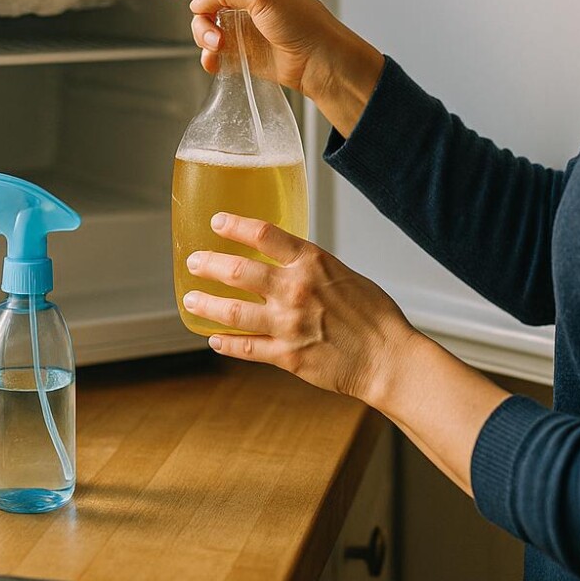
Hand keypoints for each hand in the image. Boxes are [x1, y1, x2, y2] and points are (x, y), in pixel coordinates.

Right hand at [158, 0, 384, 136]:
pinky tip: (216, 60)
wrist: (318, 62)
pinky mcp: (239, 46)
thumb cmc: (303, 21)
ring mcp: (240, 19)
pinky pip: (210, 48)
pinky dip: (208, 54)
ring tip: (219, 43)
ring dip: (203, 31)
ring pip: (202, 21)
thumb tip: (200, 2)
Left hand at [181, 212, 420, 405]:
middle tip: (194, 262)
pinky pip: (245, 348)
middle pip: (237, 271)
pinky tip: (214, 338)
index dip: (235, 226)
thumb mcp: (345, 274)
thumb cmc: (375, 316)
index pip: (263, 235)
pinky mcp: (286, 356)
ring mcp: (287, 324)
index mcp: (312, 263)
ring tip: (192, 299)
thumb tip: (288, 264)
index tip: (217, 222)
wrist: (388, 358)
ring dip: (206, 304)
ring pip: (232, 312)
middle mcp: (295, 290)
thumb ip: (312, 269)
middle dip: (208, 265)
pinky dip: (225, 343)